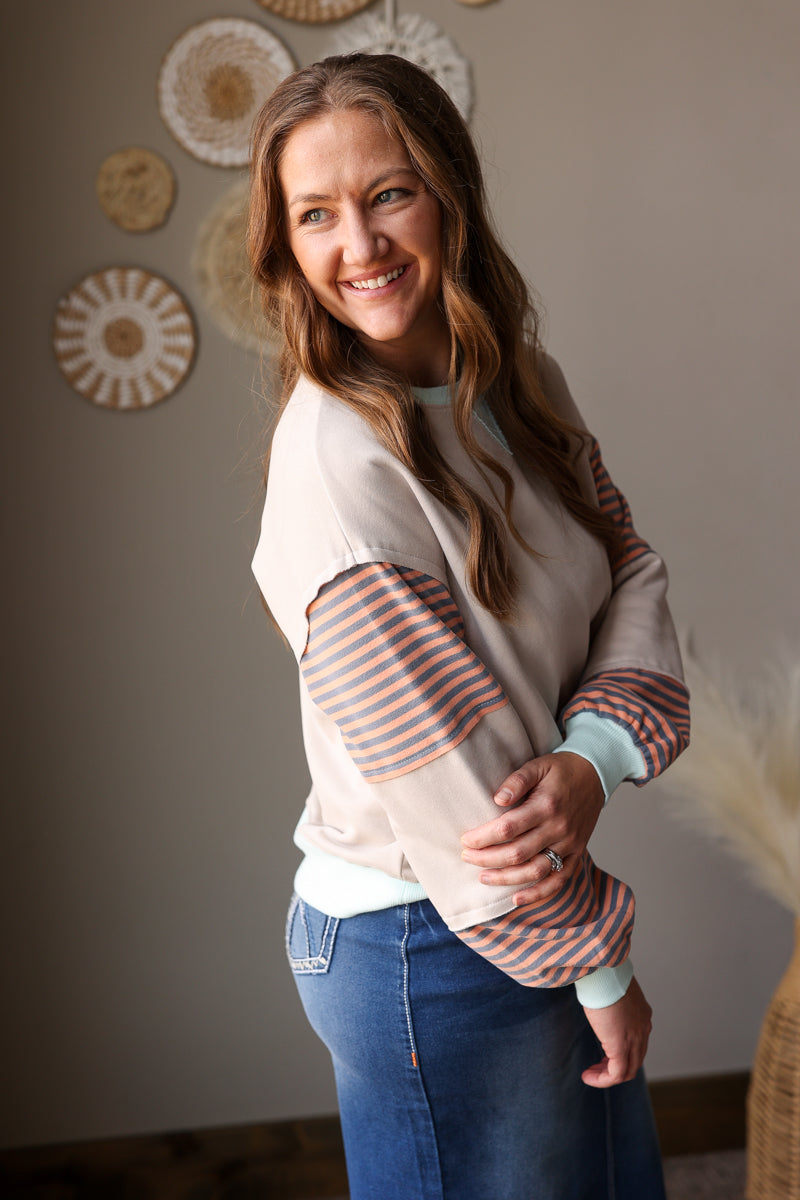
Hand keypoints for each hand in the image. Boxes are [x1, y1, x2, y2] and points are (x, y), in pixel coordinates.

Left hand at [460, 752, 603, 903]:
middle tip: (466, 856)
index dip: (483, 837)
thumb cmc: (561, 770)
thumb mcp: (538, 765)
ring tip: (483, 877)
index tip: (466, 839)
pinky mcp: (576, 854)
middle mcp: (559, 828)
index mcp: (546, 806)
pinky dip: (538, 893)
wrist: (595, 775)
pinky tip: (516, 898)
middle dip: (487, 858)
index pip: (508, 828)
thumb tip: (498, 799)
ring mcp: (569, 844)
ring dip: (506, 878)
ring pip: (535, 870)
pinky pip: (558, 880)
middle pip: (517, 853)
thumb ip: (517, 780)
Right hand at [581, 976, 652, 1087]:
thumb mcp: (612, 988)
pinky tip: (587, 1077)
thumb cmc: (603, 974)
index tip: (603, 1053)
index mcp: (643, 1015)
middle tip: (596, 1067)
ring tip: (590, 1074)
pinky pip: (615, 1074)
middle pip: (635, 1060)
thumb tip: (599, 995)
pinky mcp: (621, 1046)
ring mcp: (635, 1039)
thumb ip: (612, 998)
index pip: (638, 1043)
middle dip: (615, 1067)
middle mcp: (643, 1030)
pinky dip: (602, 1079)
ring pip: (627, 1070)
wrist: (604, 971)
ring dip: (607, 1076)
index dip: (622, 1052)